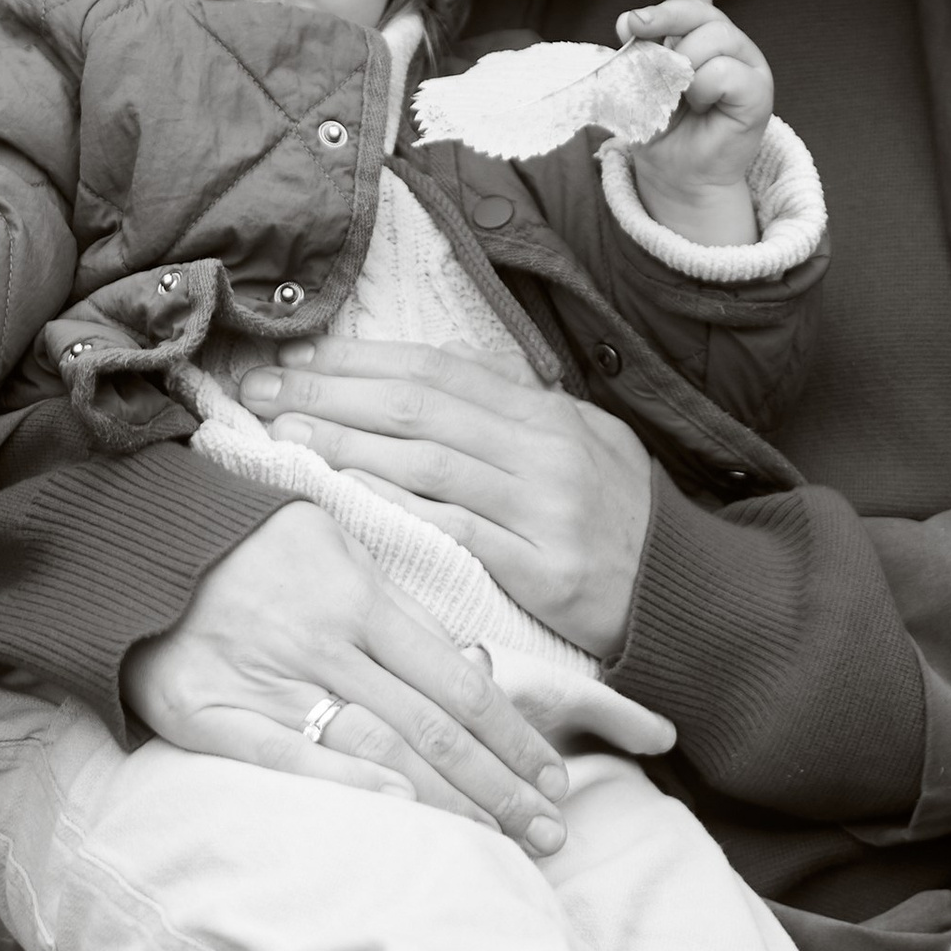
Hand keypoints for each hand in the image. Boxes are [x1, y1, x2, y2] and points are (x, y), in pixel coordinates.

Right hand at [123, 506, 573, 848]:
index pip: (459, 680)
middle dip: (501, 785)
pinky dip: (349, 785)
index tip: (556, 779)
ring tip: (502, 844)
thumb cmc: (246, 548)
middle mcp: (323, 639)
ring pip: (379, 749)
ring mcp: (267, 678)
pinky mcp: (210, 713)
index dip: (514, 735)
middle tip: (553, 833)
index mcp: (360, 596)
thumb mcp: (333, 550)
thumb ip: (399, 610)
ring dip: (450, 803)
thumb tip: (477, 667)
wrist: (128, 542)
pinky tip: (403, 816)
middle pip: (433, 726)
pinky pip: (287, 757)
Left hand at [239, 345, 654, 656]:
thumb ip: (512, 405)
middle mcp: (545, 449)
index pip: (436, 371)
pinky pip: (455, 530)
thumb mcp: (581, 440)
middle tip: (263, 388)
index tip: (298, 357)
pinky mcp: (544, 568)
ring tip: (284, 436)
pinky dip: (396, 507)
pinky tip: (345, 496)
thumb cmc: (619, 516)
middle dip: (331, 394)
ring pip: (428, 462)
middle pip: (419, 407)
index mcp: (546, 412)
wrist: (687, 593)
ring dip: (346, 445)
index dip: (360, 360)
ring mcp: (545, 507)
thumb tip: (436, 363)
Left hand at [617, 0, 771, 240]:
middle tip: (633, 31)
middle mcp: (724, 40)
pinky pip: (724, 72)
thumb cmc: (659, 128)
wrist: (677, 174)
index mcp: (694, 32)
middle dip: (660, 17)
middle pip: (697, 9)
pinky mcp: (758, 90)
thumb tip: (630, 23)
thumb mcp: (635, 84)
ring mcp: (745, 62)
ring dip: (681, 68)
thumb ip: (636, 53)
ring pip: (711, 38)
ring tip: (679, 96)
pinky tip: (702, 106)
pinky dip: (703, 90)